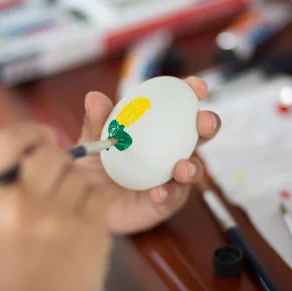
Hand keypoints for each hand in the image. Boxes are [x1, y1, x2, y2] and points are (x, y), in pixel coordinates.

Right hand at [0, 124, 110, 290]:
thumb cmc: (15, 261)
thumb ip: (13, 176)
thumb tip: (46, 136)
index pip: (6, 139)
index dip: (29, 133)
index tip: (43, 138)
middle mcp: (21, 207)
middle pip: (52, 154)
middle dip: (59, 163)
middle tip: (56, 185)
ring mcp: (58, 220)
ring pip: (80, 175)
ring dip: (77, 188)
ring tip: (65, 215)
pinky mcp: (90, 232)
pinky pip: (98, 196)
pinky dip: (93, 206)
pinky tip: (79, 227)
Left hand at [76, 76, 219, 234]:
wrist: (83, 205)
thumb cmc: (93, 167)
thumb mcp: (92, 142)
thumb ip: (95, 122)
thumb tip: (94, 98)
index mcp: (156, 127)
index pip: (179, 106)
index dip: (192, 93)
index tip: (195, 86)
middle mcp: (171, 149)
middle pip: (199, 134)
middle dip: (208, 124)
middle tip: (203, 122)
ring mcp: (171, 177)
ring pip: (194, 169)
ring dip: (193, 166)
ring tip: (182, 168)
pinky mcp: (166, 202)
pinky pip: (173, 197)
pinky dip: (168, 193)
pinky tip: (158, 193)